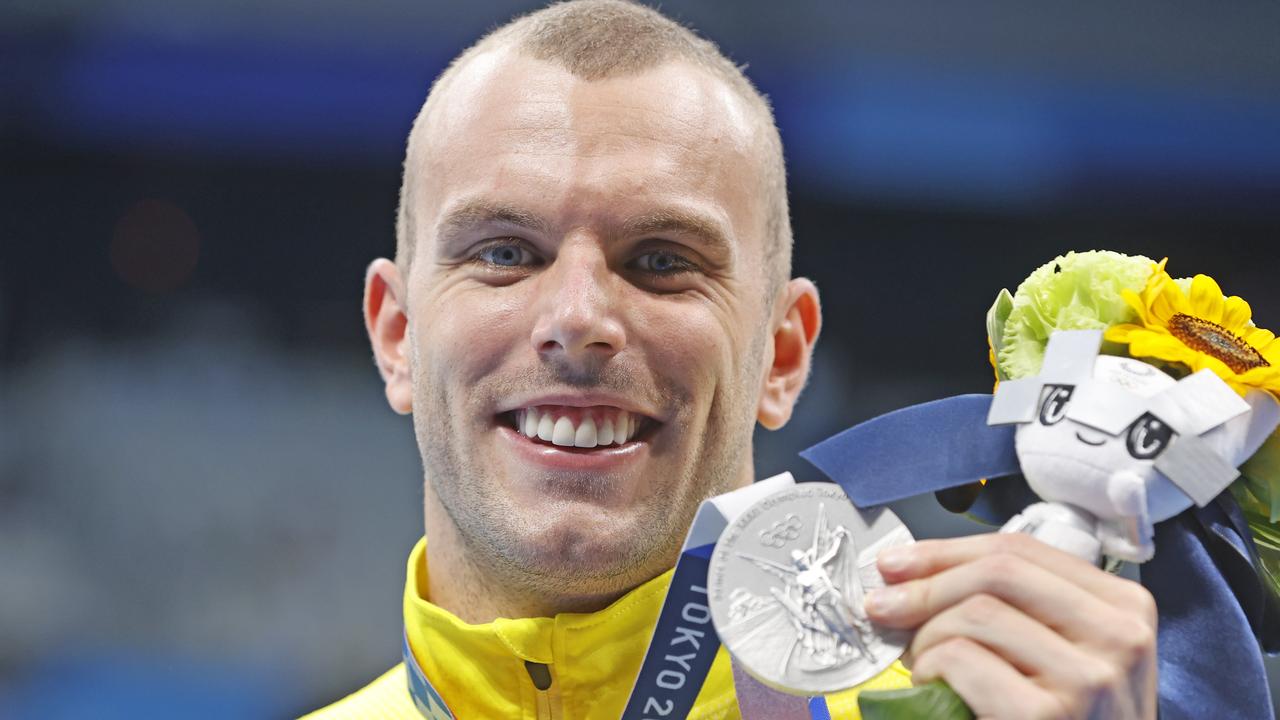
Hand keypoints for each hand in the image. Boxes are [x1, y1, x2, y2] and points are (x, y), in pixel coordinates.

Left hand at [864, 533, 1157, 719]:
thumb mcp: (1065, 659)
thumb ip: (1018, 610)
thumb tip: (913, 572)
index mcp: (1125, 610)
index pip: (1022, 550)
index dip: (948, 551)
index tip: (898, 563)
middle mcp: (1119, 638)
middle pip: (998, 572)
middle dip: (926, 584)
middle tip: (883, 607)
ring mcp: (1089, 680)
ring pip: (976, 613)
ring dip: (928, 638)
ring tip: (925, 668)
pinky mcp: (1046, 715)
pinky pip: (961, 657)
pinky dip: (930, 669)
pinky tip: (933, 691)